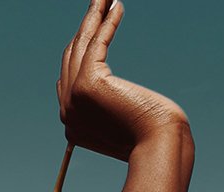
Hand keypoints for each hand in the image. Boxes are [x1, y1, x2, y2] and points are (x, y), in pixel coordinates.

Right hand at [57, 0, 190, 161]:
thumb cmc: (151, 137)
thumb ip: (113, 110)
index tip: (96, 26)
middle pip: (71, 56)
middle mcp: (67, 110)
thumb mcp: (126, 123)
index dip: (82, 48)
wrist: (157, 145)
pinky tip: (117, 7)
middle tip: (99, 3)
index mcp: (72, 123)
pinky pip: (96, 44)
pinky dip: (106, 23)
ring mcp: (74, 98)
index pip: (69, 76)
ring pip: (81, 46)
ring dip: (93, 16)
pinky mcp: (87, 84)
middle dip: (85, 27)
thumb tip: (119, 99)